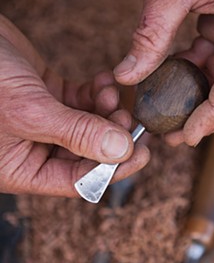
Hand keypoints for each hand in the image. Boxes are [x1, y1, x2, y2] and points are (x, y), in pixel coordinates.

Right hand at [0, 15, 149, 196]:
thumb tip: (121, 152)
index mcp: (22, 169)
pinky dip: (97, 93)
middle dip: (112, 136)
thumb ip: (76, 134)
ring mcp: (42, 123)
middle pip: (88, 155)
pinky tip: (104, 81)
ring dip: (107, 112)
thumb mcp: (29, 112)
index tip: (142, 153)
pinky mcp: (47, 96)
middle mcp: (33, 150)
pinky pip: (82, 102)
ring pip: (88, 127)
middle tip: (130, 118)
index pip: (78, 181)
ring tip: (110, 93)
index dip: (112, 170)